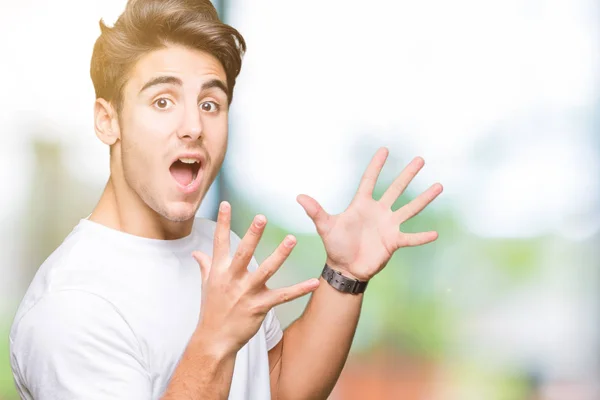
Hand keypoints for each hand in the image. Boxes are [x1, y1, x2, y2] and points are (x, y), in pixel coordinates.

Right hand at [192, 201, 319, 355]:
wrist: (214, 340)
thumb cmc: (211, 311)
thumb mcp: (206, 286)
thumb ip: (205, 266)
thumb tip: (197, 253)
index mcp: (220, 271)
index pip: (220, 242)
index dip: (223, 222)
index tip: (225, 203)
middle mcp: (232, 279)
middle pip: (244, 252)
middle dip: (253, 234)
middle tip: (262, 217)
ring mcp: (246, 293)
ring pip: (265, 270)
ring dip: (280, 255)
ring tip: (292, 239)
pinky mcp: (259, 307)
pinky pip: (282, 296)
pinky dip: (299, 290)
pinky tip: (314, 282)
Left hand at [297, 147, 442, 281]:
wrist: (345, 268)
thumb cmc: (335, 245)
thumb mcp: (325, 226)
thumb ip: (315, 211)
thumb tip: (299, 196)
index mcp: (361, 205)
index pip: (369, 180)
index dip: (376, 165)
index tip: (385, 149)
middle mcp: (378, 212)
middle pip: (396, 189)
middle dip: (408, 174)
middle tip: (420, 159)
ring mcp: (388, 226)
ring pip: (409, 209)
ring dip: (424, 199)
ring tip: (439, 186)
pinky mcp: (394, 242)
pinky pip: (410, 238)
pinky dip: (422, 237)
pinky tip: (435, 234)